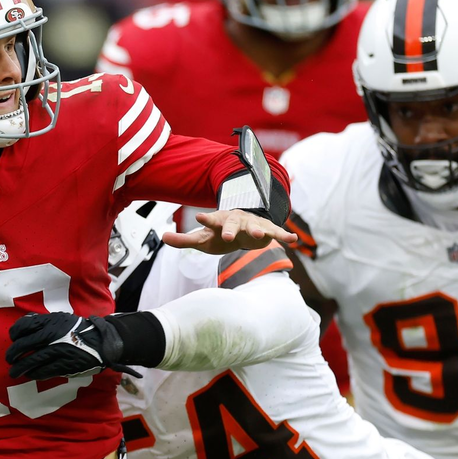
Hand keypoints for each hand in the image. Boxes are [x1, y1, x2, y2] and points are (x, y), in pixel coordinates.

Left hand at [5, 312, 139, 379]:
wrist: (100, 341)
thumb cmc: (78, 329)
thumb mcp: (61, 318)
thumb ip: (44, 321)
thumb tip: (25, 322)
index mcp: (50, 322)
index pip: (23, 326)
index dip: (14, 334)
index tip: (13, 339)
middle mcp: (51, 335)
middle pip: (23, 345)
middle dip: (13, 354)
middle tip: (10, 360)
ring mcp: (57, 351)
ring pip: (32, 361)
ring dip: (20, 368)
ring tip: (14, 373)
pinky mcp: (64, 365)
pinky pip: (45, 371)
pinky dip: (35, 373)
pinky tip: (31, 375)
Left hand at [162, 210, 297, 254]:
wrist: (243, 227)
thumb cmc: (220, 235)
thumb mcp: (202, 240)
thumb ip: (184, 240)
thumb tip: (163, 237)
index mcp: (220, 222)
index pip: (212, 221)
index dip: (206, 220)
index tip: (198, 218)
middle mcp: (237, 220)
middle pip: (234, 223)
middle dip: (232, 229)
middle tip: (229, 237)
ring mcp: (253, 224)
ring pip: (256, 227)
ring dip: (259, 231)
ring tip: (261, 237)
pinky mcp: (267, 230)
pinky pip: (277, 232)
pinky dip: (285, 236)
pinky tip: (294, 240)